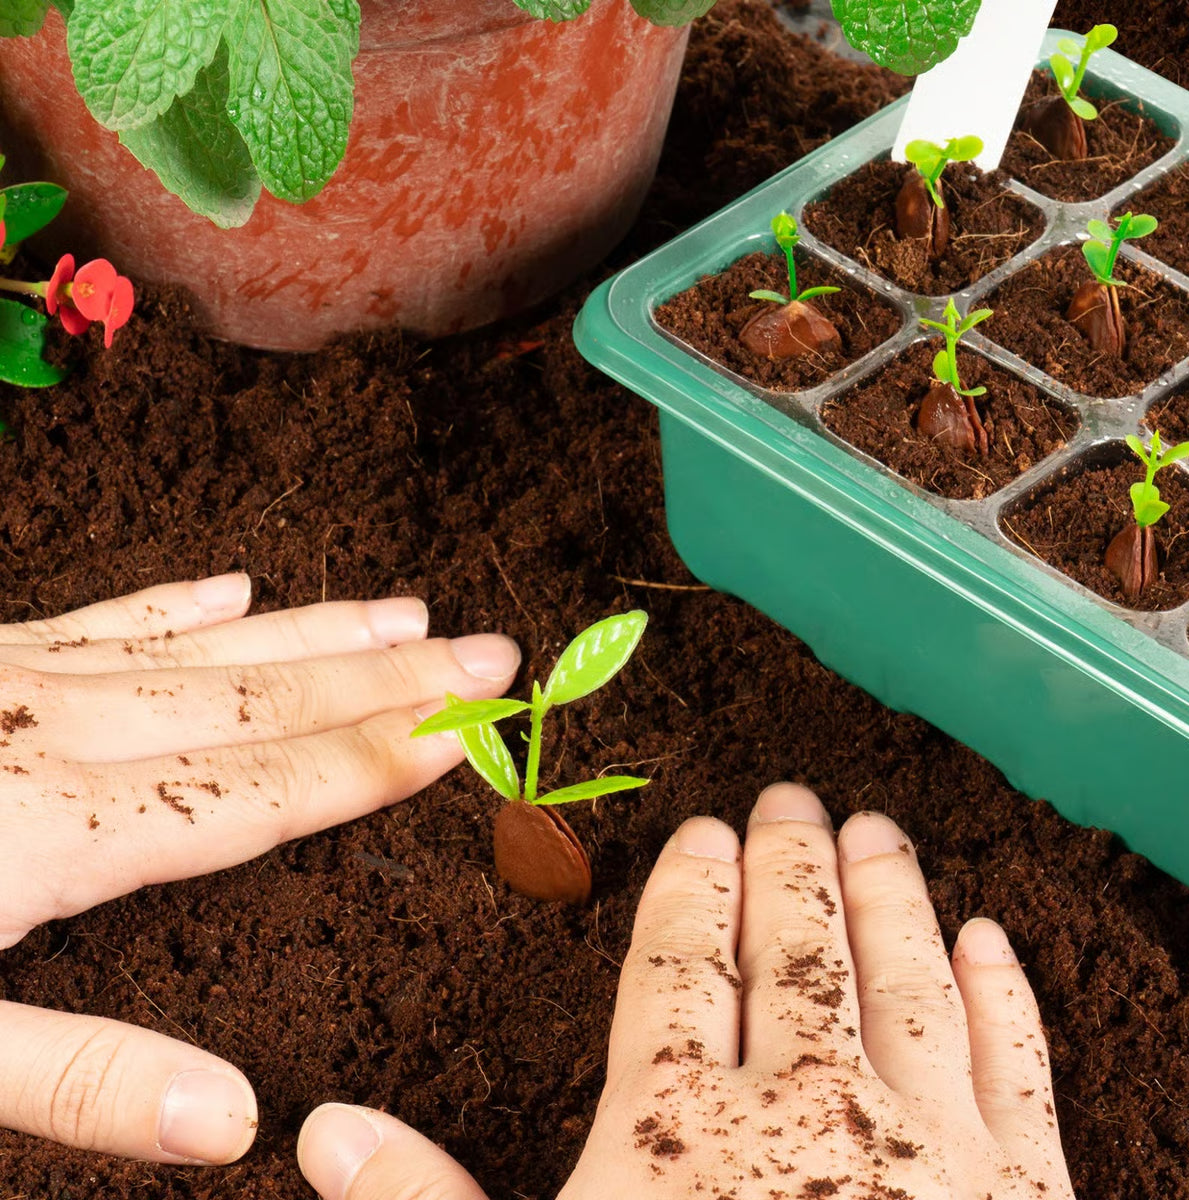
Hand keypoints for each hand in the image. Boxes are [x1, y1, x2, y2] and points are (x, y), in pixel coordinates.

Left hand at [0, 573, 519, 1165]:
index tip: (472, 730)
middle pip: (264, 702)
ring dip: (315, 628)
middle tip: (490, 649)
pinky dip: (179, 604)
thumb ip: (75, 1079)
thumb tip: (233, 1122)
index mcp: (61, 837)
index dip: (379, 761)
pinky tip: (236, 585)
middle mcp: (61, 739)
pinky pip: (100, 620)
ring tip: (406, 606)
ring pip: (204, 649)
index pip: (265, 793)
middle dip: (390, 678)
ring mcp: (18, 687)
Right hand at [296, 783, 1074, 1199]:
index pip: (680, 970)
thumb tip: (319, 1129)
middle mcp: (809, 1107)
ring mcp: (929, 1146)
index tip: (702, 832)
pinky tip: (989, 936)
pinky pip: (1015, 1067)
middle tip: (791, 797)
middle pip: (796, 951)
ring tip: (879, 830)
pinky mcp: (1026, 1192)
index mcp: (682, 1129)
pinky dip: (1003, 996)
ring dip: (891, 897)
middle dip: (790, 866)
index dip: (690, 892)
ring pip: (905, 980)